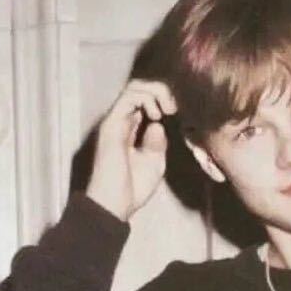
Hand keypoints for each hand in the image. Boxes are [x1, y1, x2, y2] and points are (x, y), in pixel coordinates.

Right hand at [86, 79, 176, 220]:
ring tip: (167, 109)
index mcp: (132, 129)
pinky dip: (147, 98)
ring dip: (156, 92)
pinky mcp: (112, 123)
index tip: (179, 113)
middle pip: (141, 89)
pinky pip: (129, 96)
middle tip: (174, 107)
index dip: (164, 99)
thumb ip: (158, 141)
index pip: (146, 100)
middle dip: (162, 91)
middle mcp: (123, 121)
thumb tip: (158, 124)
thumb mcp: (155, 161)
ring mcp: (116, 120)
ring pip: (135, 87)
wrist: (115, 204)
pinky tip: (157, 114)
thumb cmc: (133, 187)